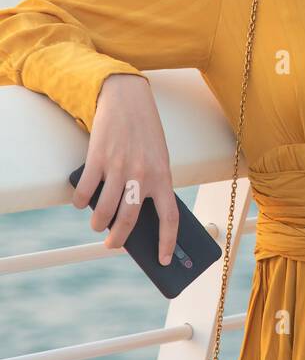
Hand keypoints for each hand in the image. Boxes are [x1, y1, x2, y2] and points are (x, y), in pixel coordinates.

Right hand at [70, 73, 179, 265]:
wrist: (127, 99)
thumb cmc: (145, 133)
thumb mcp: (157, 158)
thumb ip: (150, 184)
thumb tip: (132, 218)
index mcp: (163, 176)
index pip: (170, 217)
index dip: (168, 242)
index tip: (165, 259)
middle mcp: (142, 174)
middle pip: (129, 220)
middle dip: (119, 239)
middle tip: (112, 245)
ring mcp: (119, 167)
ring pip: (104, 211)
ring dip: (99, 224)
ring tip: (97, 225)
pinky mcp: (97, 158)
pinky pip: (85, 190)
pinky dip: (80, 200)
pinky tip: (80, 202)